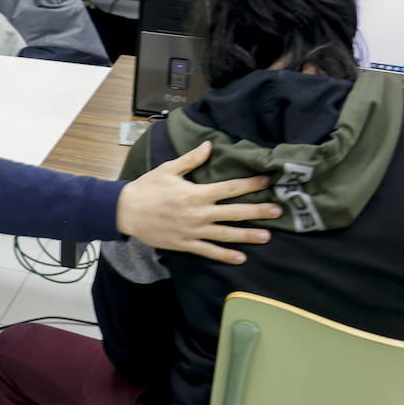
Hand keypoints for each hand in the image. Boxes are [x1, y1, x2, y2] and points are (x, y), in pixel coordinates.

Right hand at [116, 140, 276, 263]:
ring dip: (248, 235)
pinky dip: (225, 256)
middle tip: (278, 211)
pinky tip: (241, 258)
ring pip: (226, 235)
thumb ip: (191, 160)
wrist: (125, 211)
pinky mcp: (186, 244)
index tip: (267, 181)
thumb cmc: (147, 188)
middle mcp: (199, 213)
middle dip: (258, 211)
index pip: (229, 188)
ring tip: (267, 237)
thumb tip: (209, 146)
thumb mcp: (168, 169)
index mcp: (196, 193)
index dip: (249, 184)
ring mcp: (193, 231)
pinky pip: (209, 251)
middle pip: (234, 212)